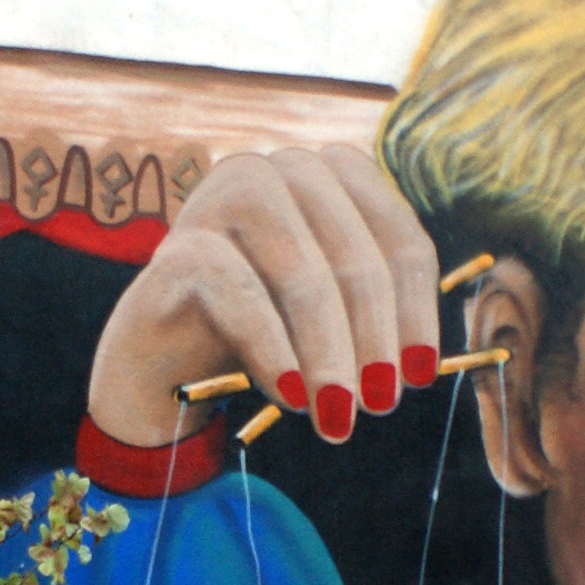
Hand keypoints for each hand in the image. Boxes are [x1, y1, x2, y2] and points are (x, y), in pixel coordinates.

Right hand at [87, 143, 445, 449]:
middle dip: (374, 342)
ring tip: (337, 415)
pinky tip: (288, 396)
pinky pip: (241, 297)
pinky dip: (271, 351)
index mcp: (335, 175)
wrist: (164, 356)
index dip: (416, 312)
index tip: (420, 375)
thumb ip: (376, 313)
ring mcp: (226, 197)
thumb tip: (419, 365)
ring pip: (304, 279)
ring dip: (328, 355)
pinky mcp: (181, 244)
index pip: (400, 241)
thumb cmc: (261, 328)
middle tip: (380, 403)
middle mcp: (283, 169)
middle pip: (357, 261)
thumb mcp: (329, 315)